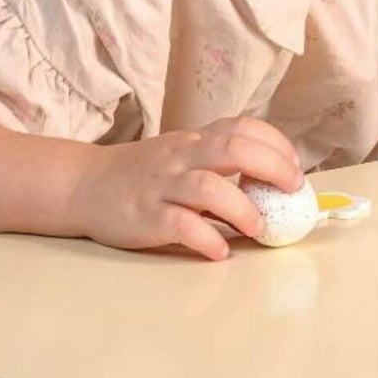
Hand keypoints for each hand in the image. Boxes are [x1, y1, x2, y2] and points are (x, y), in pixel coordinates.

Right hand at [70, 116, 303, 261]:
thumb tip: (271, 183)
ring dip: (242, 208)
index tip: (295, 165)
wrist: (83, 185)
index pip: (242, 127)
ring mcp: (162, 185)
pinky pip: (180, 225)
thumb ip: (218, 161)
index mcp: (195, 140)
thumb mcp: (181, 154)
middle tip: (292, 190)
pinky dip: (206, 238)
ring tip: (259, 228)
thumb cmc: (142, 173)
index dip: (275, 144)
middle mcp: (181, 157)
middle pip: (234, 150)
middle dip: (272, 167)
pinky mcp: (145, 217)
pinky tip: (220, 250)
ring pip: (209, 187)